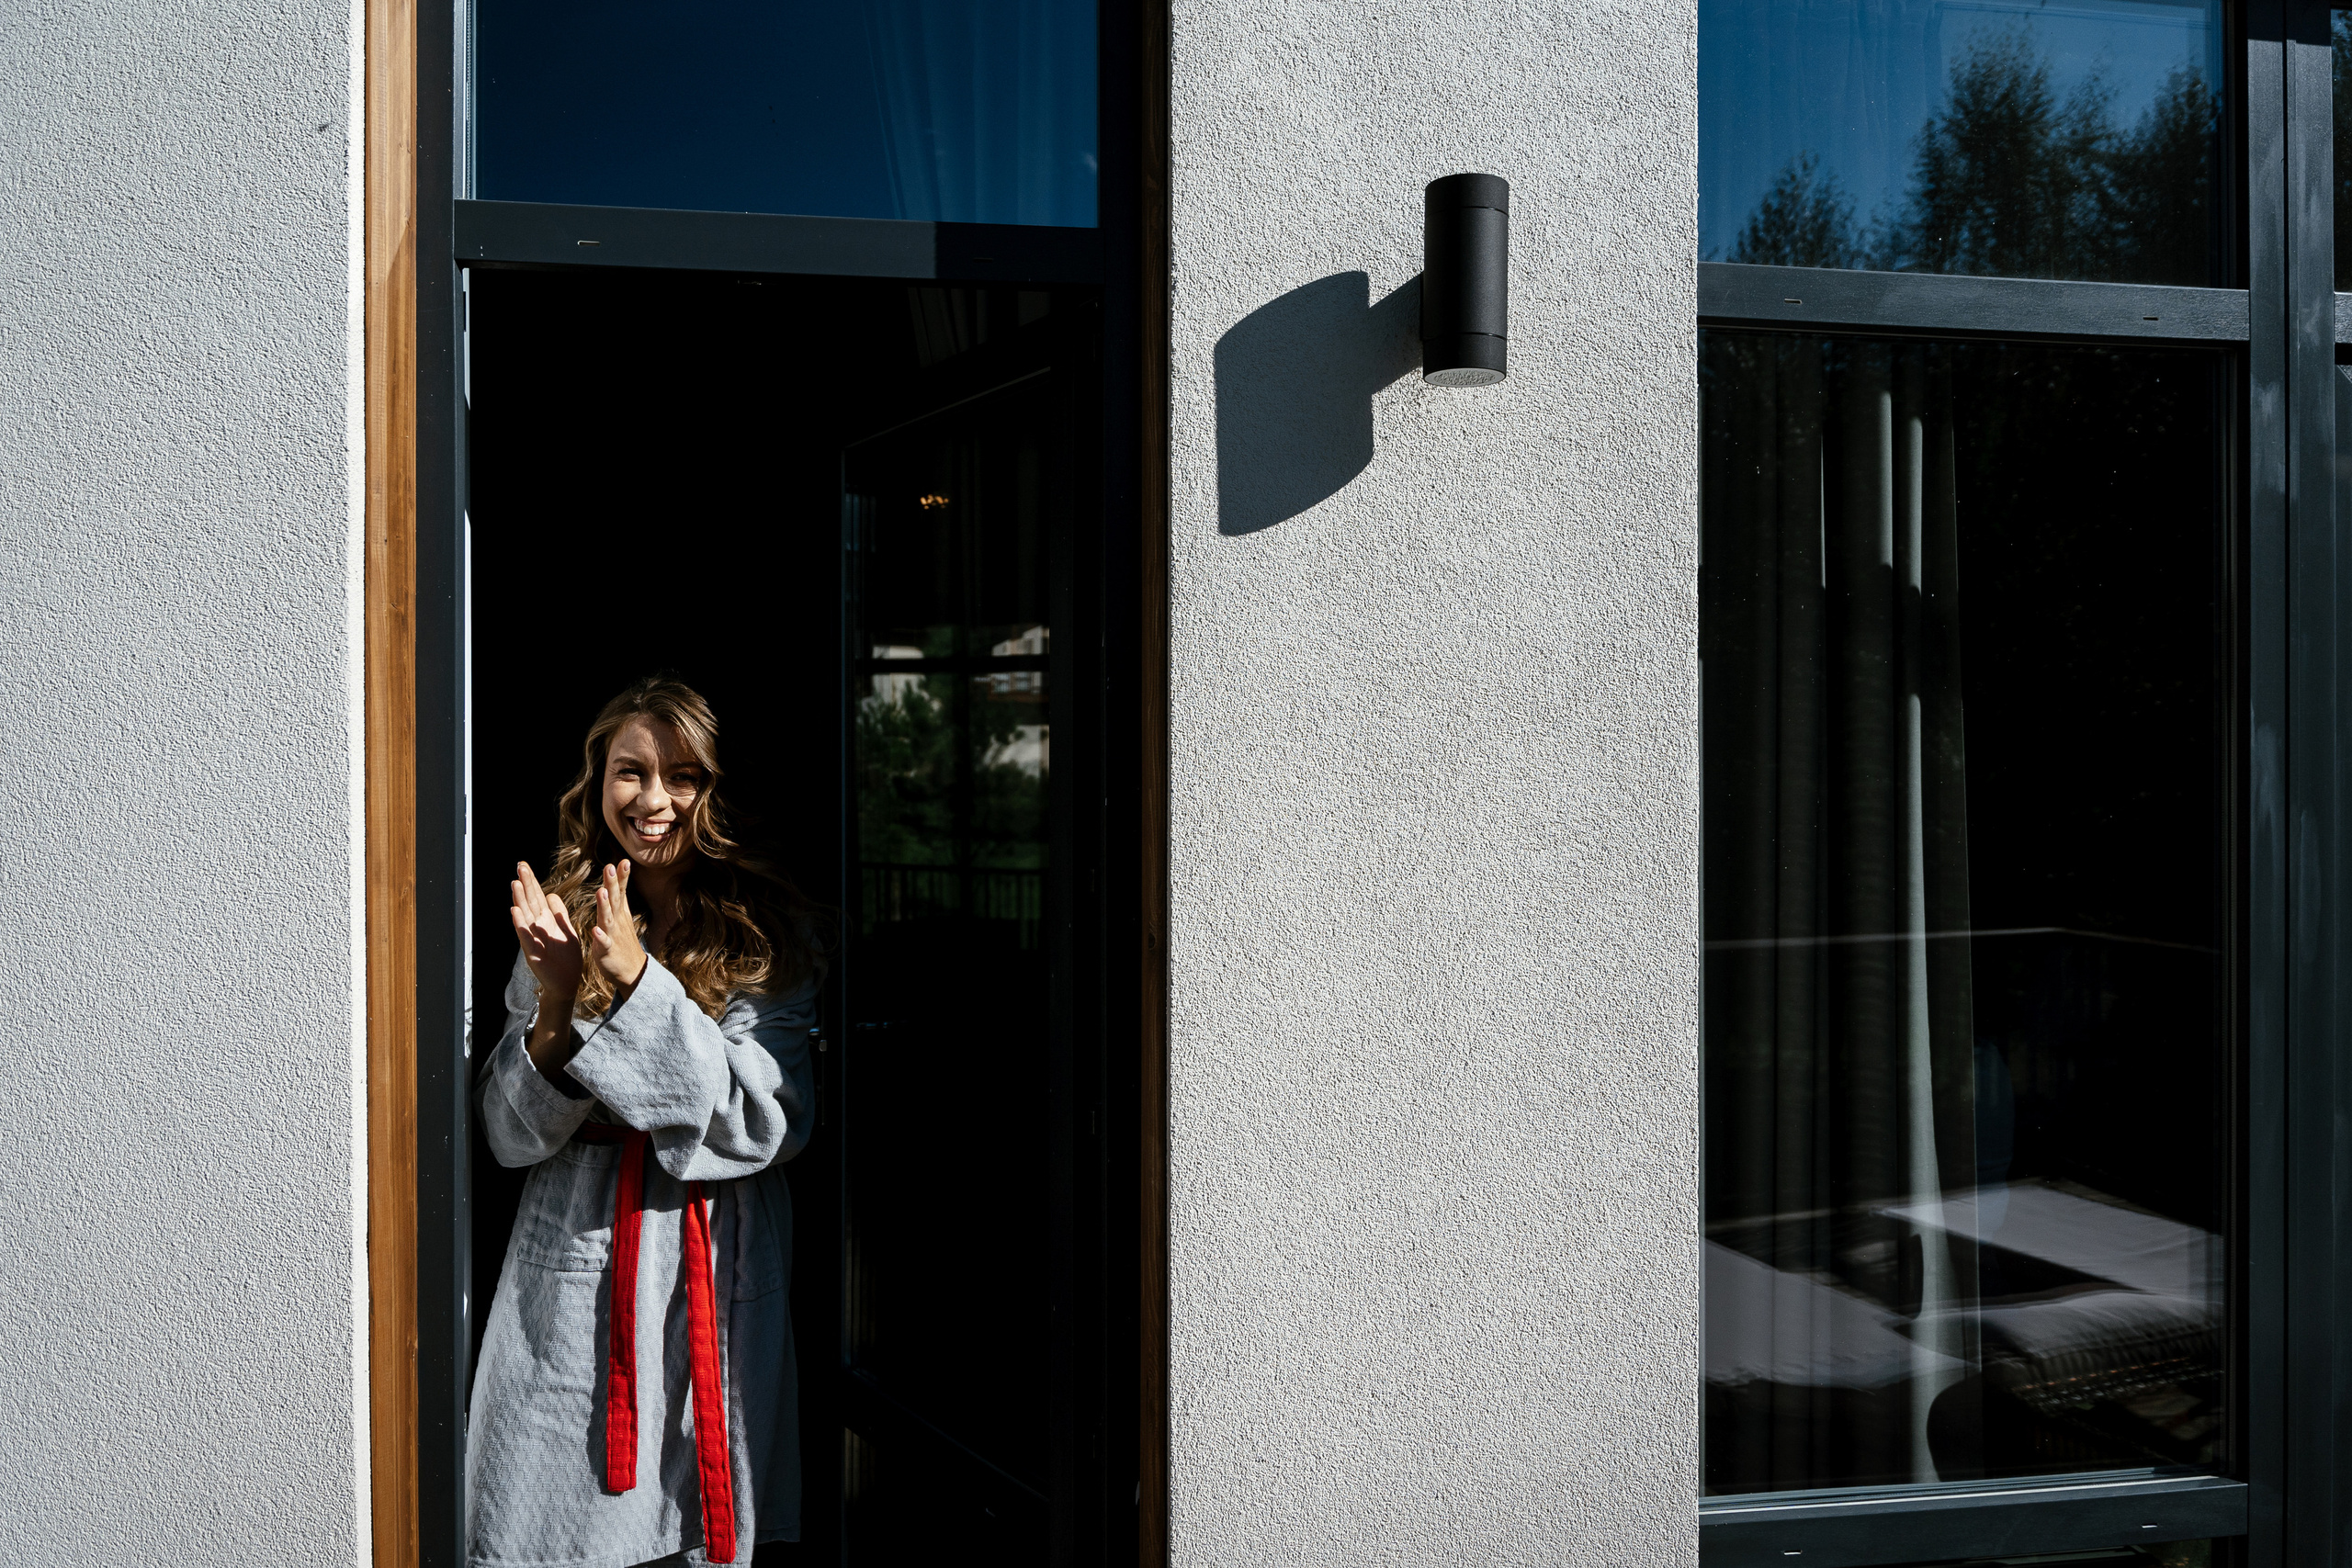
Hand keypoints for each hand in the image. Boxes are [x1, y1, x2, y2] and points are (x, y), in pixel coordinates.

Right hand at [510, 861, 582, 1004]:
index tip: (524, 865)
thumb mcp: (566, 930)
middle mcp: (537, 927)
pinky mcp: (533, 953)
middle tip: (519, 866)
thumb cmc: (566, 958)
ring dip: (519, 900)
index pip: (536, 897)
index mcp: (546, 921)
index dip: (531, 882)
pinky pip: (526, 936)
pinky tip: (515, 912)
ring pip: (525, 916)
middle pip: (529, 902)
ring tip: (515, 884)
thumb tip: (551, 894)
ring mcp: (533, 939)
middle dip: (524, 884)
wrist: (567, 982)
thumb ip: (559, 913)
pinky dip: (520, 925)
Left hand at [591, 861, 649, 993]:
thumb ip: (618, 900)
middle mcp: (617, 922)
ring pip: (607, 918)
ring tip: (602, 892)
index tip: (623, 860)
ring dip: (605, 905)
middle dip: (613, 883)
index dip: (622, 877)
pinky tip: (595, 930)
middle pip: (615, 900)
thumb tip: (616, 880)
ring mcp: (613, 936)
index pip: (622, 892)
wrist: (633, 972)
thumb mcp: (622, 918)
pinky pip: (603, 943)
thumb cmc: (624, 944)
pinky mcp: (607, 951)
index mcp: (619, 914)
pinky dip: (600, 937)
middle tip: (611, 866)